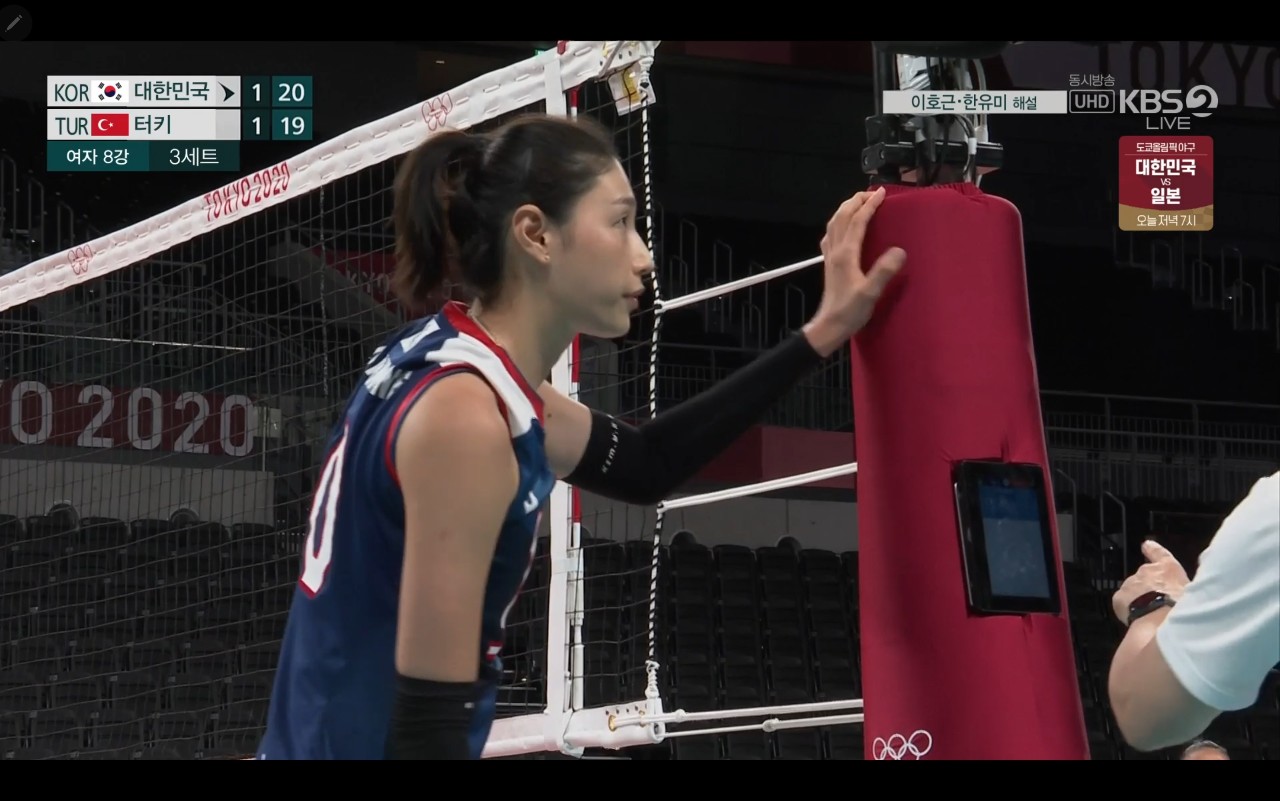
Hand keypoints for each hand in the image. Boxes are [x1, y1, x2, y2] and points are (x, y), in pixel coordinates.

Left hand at [803, 187, 906, 355]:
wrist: (829, 326)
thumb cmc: (850, 311)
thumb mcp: (870, 293)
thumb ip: (884, 271)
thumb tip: (899, 250)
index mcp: (846, 255)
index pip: (857, 222)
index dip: (869, 206)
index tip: (881, 193)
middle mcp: (835, 251)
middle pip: (841, 217)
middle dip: (855, 201)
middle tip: (871, 193)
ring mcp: (829, 256)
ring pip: (834, 224)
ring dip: (846, 209)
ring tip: (859, 203)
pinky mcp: (828, 263)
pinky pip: (831, 235)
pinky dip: (838, 223)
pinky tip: (844, 227)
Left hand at [1111, 540, 1190, 624]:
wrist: (1163, 620)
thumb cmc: (1183, 607)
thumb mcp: (1192, 593)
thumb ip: (1182, 588)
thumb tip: (1180, 593)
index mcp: (1168, 568)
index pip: (1159, 554)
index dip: (1152, 549)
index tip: (1146, 545)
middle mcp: (1147, 571)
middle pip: (1145, 577)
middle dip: (1148, 588)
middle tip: (1157, 604)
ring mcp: (1131, 583)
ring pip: (1132, 591)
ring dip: (1138, 599)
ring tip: (1149, 615)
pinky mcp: (1119, 597)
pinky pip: (1122, 603)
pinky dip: (1128, 610)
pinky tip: (1138, 619)